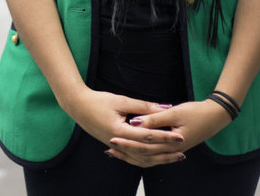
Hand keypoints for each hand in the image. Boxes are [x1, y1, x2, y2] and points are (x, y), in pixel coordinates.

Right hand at [64, 88, 186, 166]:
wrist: (77, 106)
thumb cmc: (98, 101)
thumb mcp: (121, 101)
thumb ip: (143, 106)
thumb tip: (165, 107)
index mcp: (119, 131)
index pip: (148, 136)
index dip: (165, 136)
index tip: (180, 136)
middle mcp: (117, 142)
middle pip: (146, 152)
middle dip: (165, 151)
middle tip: (182, 150)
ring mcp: (114, 146)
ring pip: (139, 158)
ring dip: (157, 158)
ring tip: (173, 157)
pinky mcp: (113, 145)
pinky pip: (132, 157)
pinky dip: (145, 158)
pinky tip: (155, 157)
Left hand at [106, 99, 231, 164]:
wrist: (215, 117)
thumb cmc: (196, 112)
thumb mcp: (174, 113)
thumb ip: (154, 118)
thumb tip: (135, 122)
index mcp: (172, 143)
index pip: (145, 146)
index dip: (128, 142)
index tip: (112, 137)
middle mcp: (171, 151)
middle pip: (144, 155)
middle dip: (126, 150)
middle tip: (109, 145)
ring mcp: (172, 151)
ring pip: (148, 159)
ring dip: (131, 155)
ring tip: (114, 151)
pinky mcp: (172, 148)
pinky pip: (153, 155)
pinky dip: (140, 154)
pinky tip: (130, 149)